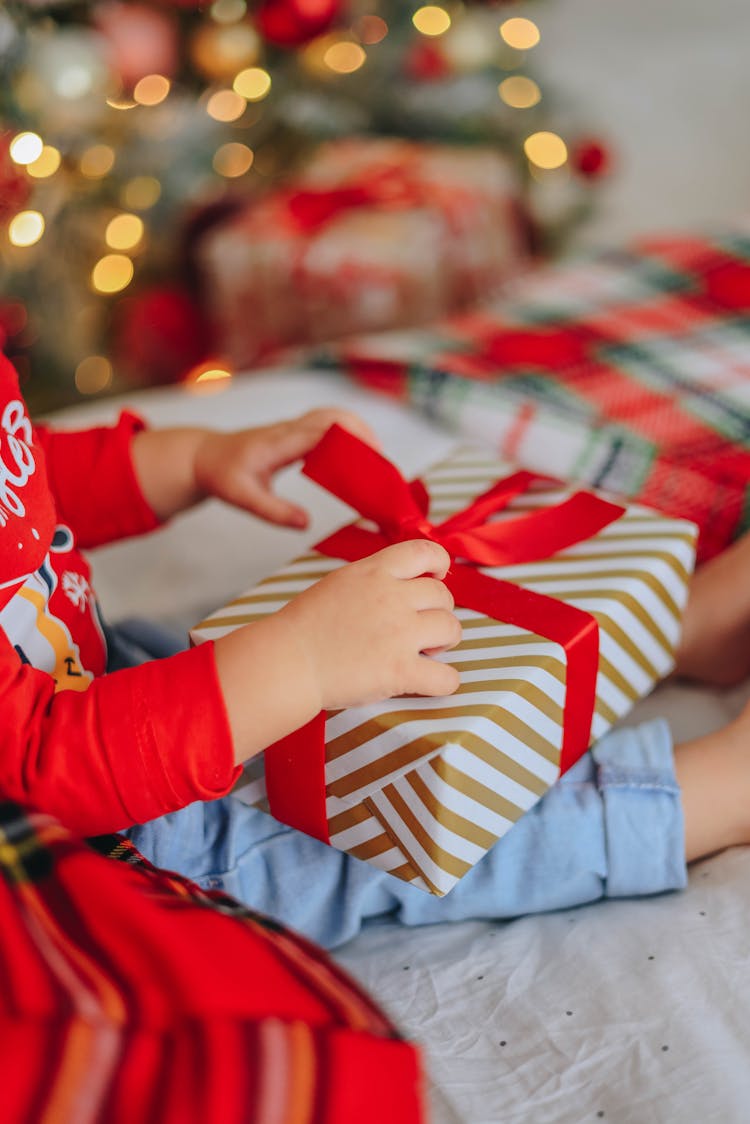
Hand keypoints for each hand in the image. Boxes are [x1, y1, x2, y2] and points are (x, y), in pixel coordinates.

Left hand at [193, 408, 378, 527]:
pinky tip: (359, 454)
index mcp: (279, 443)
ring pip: (333, 415)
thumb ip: (273, 511)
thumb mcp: (242, 498)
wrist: (205, 456)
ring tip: (378, 458)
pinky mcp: (295, 431)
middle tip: (383, 461)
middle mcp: (289, 429)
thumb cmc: (222, 475)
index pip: (322, 432)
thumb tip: (305, 523)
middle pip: (334, 416)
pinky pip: (327, 423)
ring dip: (358, 429)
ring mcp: (293, 427)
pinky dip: (348, 432)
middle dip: (363, 432)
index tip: (374, 458)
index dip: (351, 441)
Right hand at [278, 539, 461, 711]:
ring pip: (451, 629)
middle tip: (422, 628)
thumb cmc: (304, 628)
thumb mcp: (340, 583)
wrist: (288, 661)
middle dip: (439, 612)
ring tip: (426, 651)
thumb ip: (374, 580)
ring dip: (444, 641)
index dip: (439, 565)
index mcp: (374, 572)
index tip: (436, 578)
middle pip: (443, 596)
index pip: (426, 552)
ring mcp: (399, 634)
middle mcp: (392, 597)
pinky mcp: (400, 671)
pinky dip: (444, 681)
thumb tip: (404, 584)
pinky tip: (431, 681)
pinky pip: (446, 677)